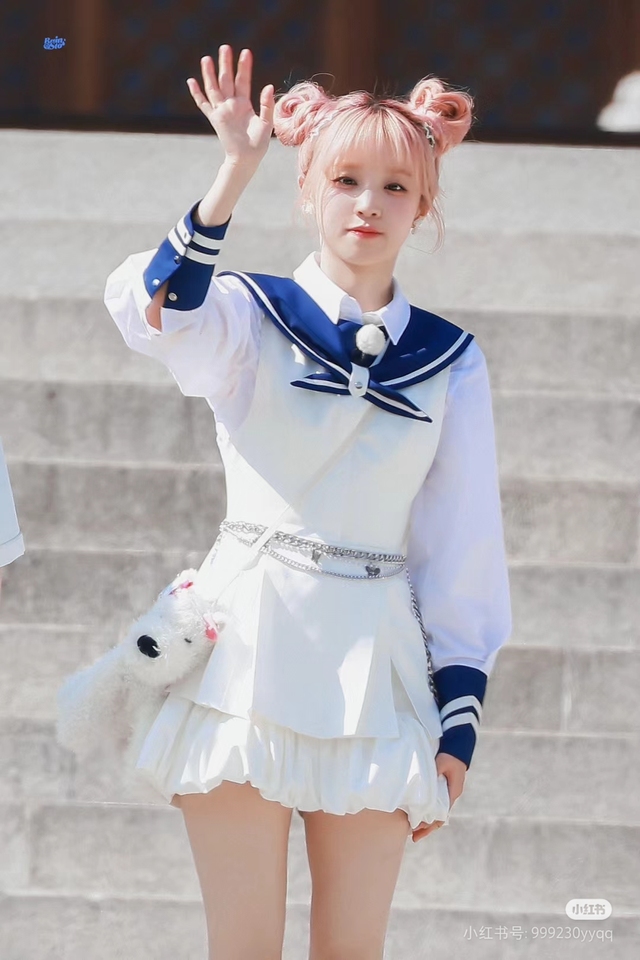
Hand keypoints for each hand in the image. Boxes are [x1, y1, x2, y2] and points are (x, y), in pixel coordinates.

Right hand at [186, 45, 274, 166]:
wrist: (246, 159)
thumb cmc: (258, 144)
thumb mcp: (266, 123)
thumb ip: (267, 105)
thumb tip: (268, 85)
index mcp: (245, 104)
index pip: (243, 81)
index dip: (244, 67)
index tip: (246, 52)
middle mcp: (232, 105)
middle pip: (227, 80)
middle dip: (226, 64)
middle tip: (224, 47)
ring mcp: (222, 111)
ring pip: (214, 88)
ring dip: (210, 74)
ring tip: (207, 58)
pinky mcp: (215, 119)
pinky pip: (203, 104)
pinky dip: (197, 94)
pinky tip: (191, 81)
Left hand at [410, 752, 466, 842]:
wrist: (457, 747)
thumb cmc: (450, 755)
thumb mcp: (442, 762)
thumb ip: (435, 771)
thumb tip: (424, 780)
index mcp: (452, 793)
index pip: (441, 814)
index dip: (430, 823)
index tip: (418, 828)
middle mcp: (450, 796)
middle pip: (438, 818)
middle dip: (427, 828)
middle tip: (414, 837)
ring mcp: (446, 794)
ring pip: (436, 814)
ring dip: (426, 823)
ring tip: (414, 833)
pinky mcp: (441, 789)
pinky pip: (434, 806)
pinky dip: (427, 812)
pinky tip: (418, 816)